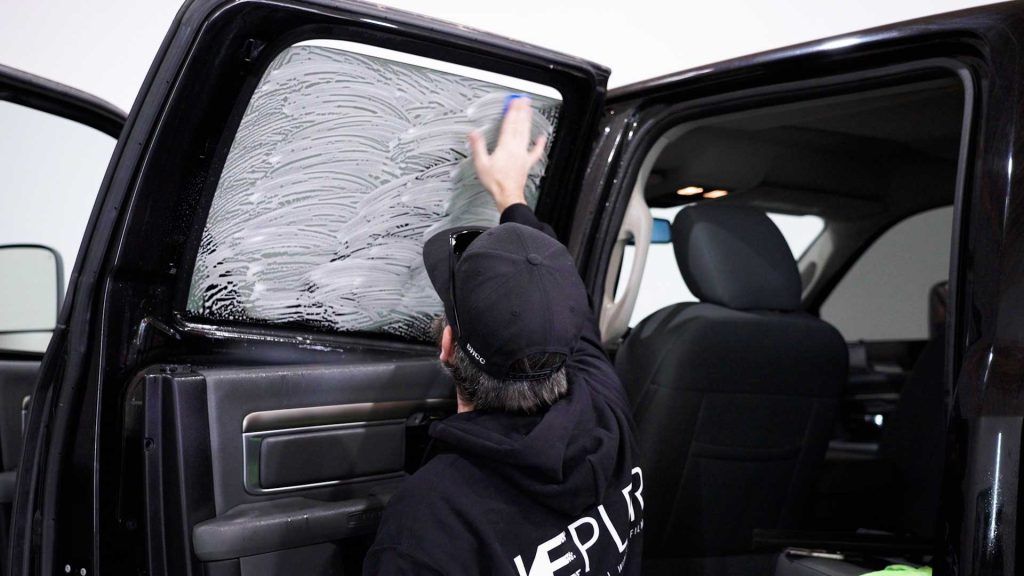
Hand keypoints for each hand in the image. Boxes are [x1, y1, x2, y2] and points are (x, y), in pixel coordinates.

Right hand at [468, 97, 547, 212]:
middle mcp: (516, 148)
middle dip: (521, 111)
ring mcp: (523, 154)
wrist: (507, 195)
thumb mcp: (481, 164)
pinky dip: (540, 144)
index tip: (513, 101)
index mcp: (505, 147)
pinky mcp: (527, 163)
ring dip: (528, 120)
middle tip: (524, 100)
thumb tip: (473, 133)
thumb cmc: (495, 182)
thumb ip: (478, 147)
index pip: (509, 124)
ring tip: (530, 110)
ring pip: (527, 133)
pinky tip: (543, 137)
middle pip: (519, 125)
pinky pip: (535, 152)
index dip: (511, 111)